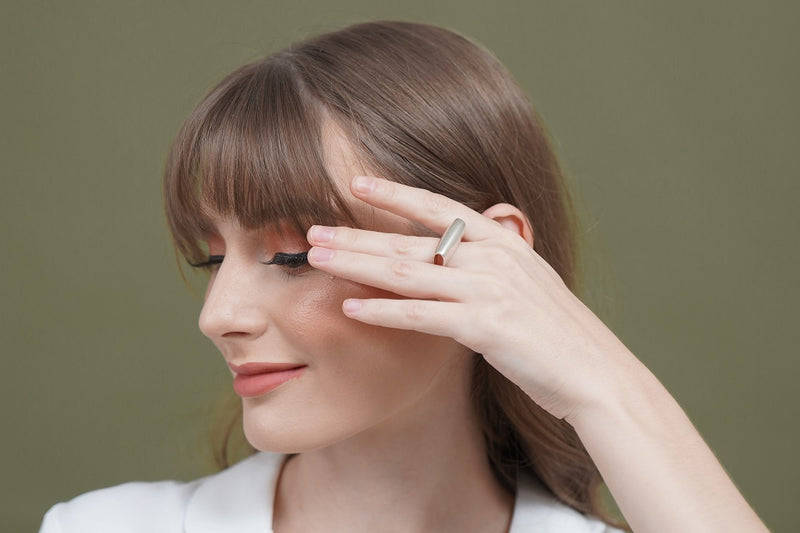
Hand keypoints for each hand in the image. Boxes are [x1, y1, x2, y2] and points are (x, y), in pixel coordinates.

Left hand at [306, 176, 634, 420]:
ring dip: (357, 265)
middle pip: (411, 240)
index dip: (396, 193)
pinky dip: (382, 312)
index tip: (357, 183)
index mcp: (503, 241)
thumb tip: (462, 249)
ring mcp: (490, 289)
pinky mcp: (486, 325)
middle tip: (314, 232)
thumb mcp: (528, 280)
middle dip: (357, 234)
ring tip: (317, 260)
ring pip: (408, 271)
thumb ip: (492, 260)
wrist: (595, 372)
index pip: (440, 207)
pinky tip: (349, 309)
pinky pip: (422, 316)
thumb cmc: (557, 331)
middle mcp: (494, 257)